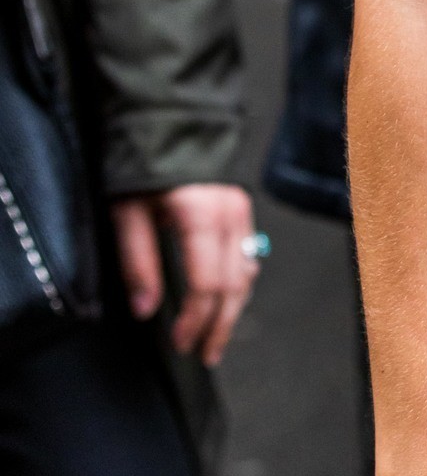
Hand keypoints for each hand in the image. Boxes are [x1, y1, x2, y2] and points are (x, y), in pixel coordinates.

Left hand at [111, 181, 260, 363]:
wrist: (167, 121)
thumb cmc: (143, 164)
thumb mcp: (128, 212)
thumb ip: (139, 262)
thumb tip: (146, 308)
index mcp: (202, 217)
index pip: (207, 286)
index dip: (194, 320)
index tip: (179, 342)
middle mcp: (231, 215)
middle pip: (234, 286)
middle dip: (220, 325)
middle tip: (205, 354)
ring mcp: (241, 211)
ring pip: (247, 273)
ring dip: (233, 309)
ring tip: (216, 336)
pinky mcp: (242, 208)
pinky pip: (249, 255)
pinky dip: (239, 284)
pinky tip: (227, 298)